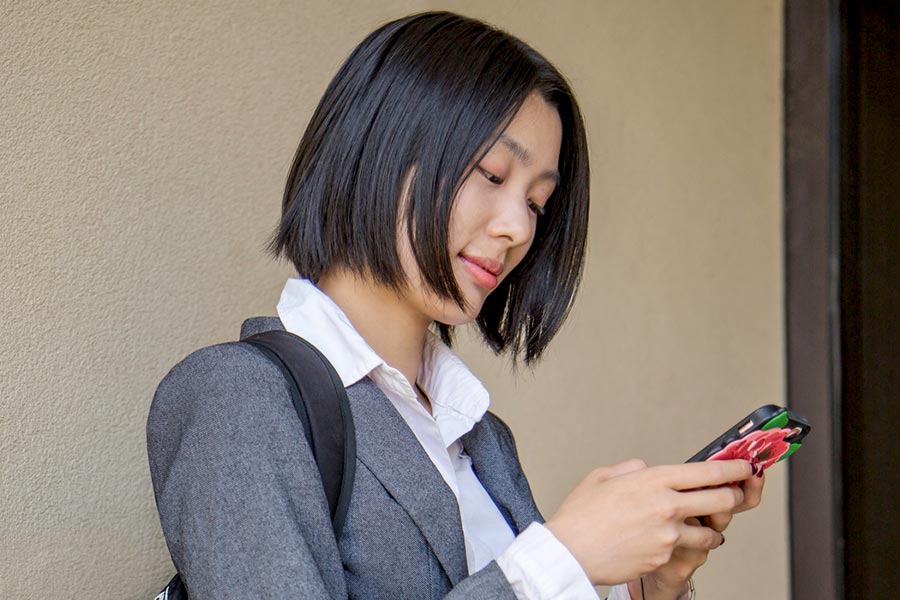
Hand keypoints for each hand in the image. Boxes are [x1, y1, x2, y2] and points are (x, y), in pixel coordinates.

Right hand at [544, 458, 753, 585]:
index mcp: (652, 480)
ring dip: (712, 529)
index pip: (707, 471)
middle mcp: (666, 505)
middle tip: (735, 494)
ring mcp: (668, 534)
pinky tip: (672, 542)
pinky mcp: (665, 557)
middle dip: (734, 497)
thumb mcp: (602, 476)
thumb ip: (632, 470)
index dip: (733, 468)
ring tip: (704, 526)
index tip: (744, 467)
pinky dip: (686, 546)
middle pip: (721, 500)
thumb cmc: (581, 515)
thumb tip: (647, 471)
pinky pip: (687, 550)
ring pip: (711, 533)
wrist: (570, 552)